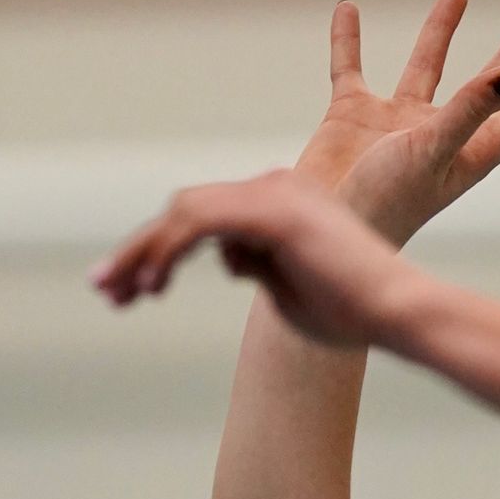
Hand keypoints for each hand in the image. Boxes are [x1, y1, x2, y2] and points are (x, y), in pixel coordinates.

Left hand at [93, 171, 416, 348]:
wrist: (397, 312)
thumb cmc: (353, 311)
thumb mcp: (287, 287)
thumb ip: (254, 264)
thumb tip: (224, 257)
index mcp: (278, 200)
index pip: (200, 218)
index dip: (155, 252)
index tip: (124, 293)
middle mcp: (273, 187)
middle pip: (183, 210)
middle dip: (137, 252)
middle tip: (102, 290)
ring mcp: (273, 195)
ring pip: (183, 214)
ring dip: (142, 253)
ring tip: (116, 292)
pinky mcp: (272, 212)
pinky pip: (201, 224)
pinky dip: (168, 251)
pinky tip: (152, 284)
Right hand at [297, 0, 499, 245]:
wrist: (321, 235)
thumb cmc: (385, 205)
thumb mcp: (433, 151)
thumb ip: (471, 110)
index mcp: (470, 153)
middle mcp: (438, 136)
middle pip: (483, 92)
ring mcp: (394, 126)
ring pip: (423, 70)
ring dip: (439, 34)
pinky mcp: (351, 118)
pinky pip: (350, 68)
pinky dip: (349, 40)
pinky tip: (349, 7)